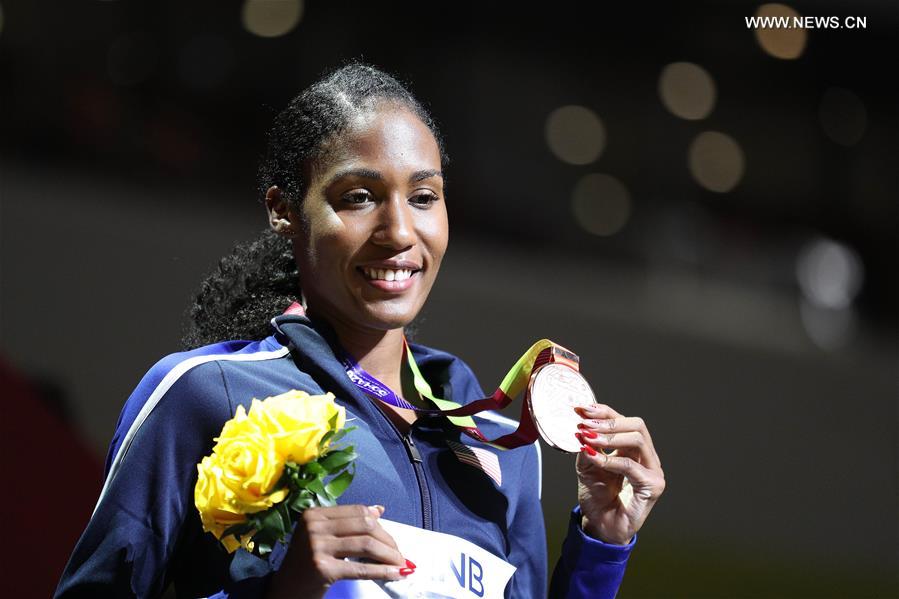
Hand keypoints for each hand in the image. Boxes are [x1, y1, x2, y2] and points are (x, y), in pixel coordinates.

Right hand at [267, 505, 413, 598]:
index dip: (380, 525)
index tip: (392, 540)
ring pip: (366, 544)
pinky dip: (382, 571)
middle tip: (400, 555)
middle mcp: (314, 526)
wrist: (284, 591)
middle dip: (388, 541)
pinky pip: (360, 567)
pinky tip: (394, 574)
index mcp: (314, 513)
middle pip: (365, 525)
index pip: (357, 511)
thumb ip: (348, 523)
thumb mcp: (323, 537)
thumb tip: (379, 509)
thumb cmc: (306, 564)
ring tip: (401, 565)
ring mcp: (316, 546)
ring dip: (389, 556)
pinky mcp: (322, 568)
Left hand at [574, 404, 665, 544]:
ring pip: (638, 440)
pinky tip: (593, 459)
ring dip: (609, 437)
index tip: (580, 408)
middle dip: (608, 421)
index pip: (623, 420)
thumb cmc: (598, 497)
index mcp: (633, 448)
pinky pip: (631, 465)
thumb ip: (587, 447)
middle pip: (637, 424)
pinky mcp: (652, 486)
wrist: (601, 526)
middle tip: (585, 424)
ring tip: (587, 438)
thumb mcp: (586, 465)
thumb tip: (583, 429)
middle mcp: (646, 456)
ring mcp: (653, 471)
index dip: (603, 411)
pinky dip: (610, 460)